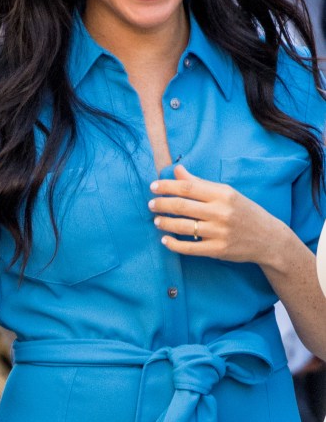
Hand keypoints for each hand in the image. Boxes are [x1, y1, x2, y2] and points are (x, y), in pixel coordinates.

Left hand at [147, 163, 287, 267]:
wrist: (269, 239)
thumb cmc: (244, 212)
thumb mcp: (226, 193)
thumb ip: (200, 183)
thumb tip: (177, 170)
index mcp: (223, 194)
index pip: (188, 187)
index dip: (167, 186)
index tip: (153, 187)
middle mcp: (221, 212)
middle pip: (182, 206)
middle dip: (162, 204)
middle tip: (151, 205)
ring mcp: (220, 232)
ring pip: (183, 226)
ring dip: (165, 223)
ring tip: (156, 220)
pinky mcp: (218, 250)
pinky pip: (190, 248)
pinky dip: (174, 244)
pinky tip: (165, 240)